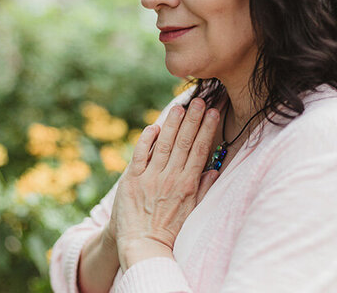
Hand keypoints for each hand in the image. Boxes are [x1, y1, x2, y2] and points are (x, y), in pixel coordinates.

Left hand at [109, 98, 219, 260]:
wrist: (142, 247)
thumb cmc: (170, 231)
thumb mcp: (192, 213)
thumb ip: (204, 190)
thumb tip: (214, 170)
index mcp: (187, 185)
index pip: (200, 150)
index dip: (207, 129)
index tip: (214, 112)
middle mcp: (170, 178)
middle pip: (183, 143)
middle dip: (193, 120)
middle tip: (200, 100)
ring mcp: (150, 178)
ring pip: (163, 144)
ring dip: (172, 124)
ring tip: (180, 107)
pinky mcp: (132, 180)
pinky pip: (139, 154)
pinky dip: (146, 139)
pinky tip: (153, 126)